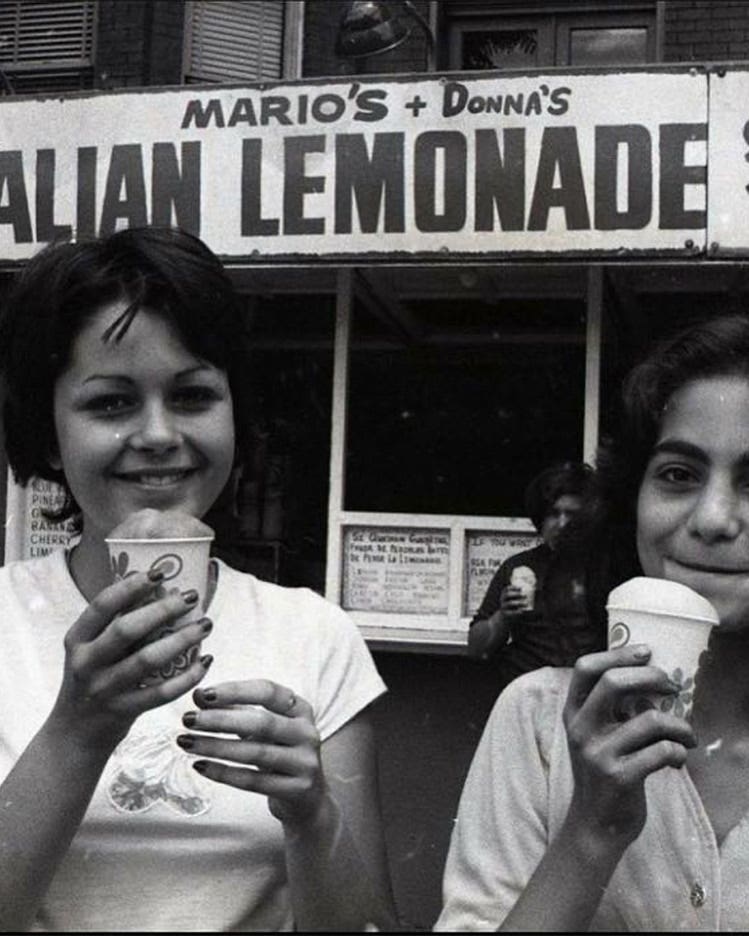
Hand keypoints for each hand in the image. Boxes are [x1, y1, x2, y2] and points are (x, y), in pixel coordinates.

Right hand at [51, 572, 212, 749]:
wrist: (74, 734)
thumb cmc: (92, 679)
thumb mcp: (90, 650)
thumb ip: (114, 625)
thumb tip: (161, 590)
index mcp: (77, 639)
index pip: (102, 605)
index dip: (131, 586)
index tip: (159, 573)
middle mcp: (86, 662)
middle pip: (127, 629)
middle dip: (163, 609)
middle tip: (191, 596)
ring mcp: (104, 689)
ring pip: (148, 660)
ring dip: (182, 639)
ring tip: (205, 624)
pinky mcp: (124, 711)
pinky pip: (162, 692)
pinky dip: (187, 677)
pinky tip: (205, 661)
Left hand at [178, 679, 324, 826]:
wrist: (308, 797)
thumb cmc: (279, 752)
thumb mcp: (263, 727)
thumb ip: (234, 709)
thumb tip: (198, 696)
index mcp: (300, 709)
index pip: (268, 692)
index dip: (235, 691)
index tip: (203, 694)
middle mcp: (307, 732)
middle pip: (261, 722)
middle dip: (220, 719)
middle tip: (188, 719)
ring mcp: (304, 762)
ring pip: (255, 753)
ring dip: (216, 746)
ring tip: (186, 742)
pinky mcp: (296, 789)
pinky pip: (254, 782)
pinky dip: (224, 773)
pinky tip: (200, 766)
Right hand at [500, 584, 529, 616]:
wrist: (505, 617)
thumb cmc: (513, 606)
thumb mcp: (515, 600)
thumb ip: (522, 595)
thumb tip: (534, 590)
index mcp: (504, 594)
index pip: (507, 589)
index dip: (513, 587)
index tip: (521, 588)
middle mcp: (502, 600)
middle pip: (508, 595)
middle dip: (516, 594)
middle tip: (525, 595)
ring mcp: (503, 606)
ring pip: (509, 603)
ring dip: (518, 603)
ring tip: (526, 604)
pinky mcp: (505, 614)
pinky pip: (509, 612)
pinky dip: (516, 612)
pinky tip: (521, 611)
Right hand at [562, 644, 696, 848]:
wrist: (595, 824)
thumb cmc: (603, 772)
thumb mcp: (594, 736)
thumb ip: (609, 709)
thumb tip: (649, 677)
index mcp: (573, 714)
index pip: (585, 668)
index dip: (616, 654)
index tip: (646, 652)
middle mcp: (580, 729)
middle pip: (612, 682)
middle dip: (651, 677)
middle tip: (672, 686)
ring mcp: (598, 754)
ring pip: (650, 720)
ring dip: (680, 725)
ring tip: (687, 734)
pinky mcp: (619, 777)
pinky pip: (662, 752)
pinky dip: (678, 752)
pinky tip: (678, 759)